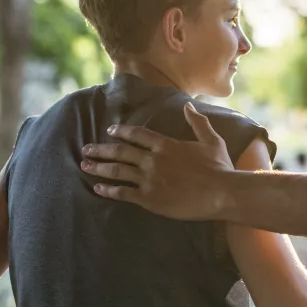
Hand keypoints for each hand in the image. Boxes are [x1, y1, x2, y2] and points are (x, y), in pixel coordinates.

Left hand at [80, 103, 234, 220]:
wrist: (222, 193)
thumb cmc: (220, 168)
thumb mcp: (212, 140)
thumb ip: (198, 122)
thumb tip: (189, 107)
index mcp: (166, 145)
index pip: (137, 135)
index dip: (122, 132)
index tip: (110, 131)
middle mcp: (153, 160)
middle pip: (120, 151)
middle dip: (101, 149)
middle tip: (86, 149)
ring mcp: (149, 180)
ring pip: (117, 171)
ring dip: (99, 167)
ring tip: (85, 166)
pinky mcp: (150, 199)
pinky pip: (123, 193)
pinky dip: (109, 190)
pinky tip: (98, 188)